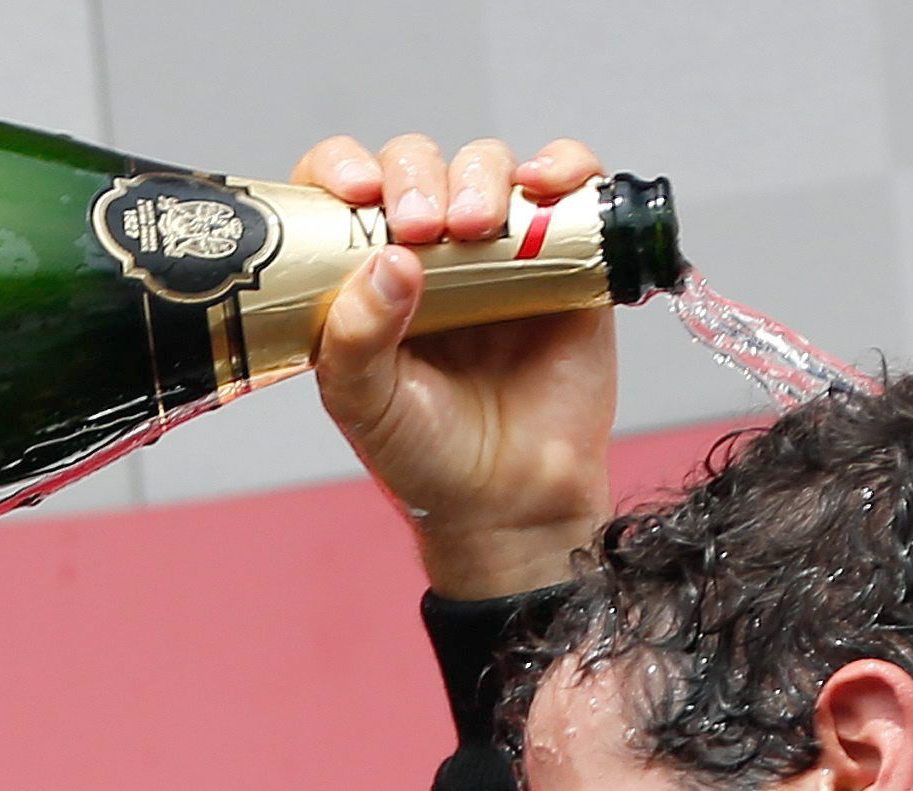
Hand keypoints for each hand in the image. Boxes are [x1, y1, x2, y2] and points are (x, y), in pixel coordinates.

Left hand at [290, 134, 617, 600]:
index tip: (354, 190)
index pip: (342, 189)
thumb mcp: (365, 404)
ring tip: (478, 227)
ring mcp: (500, 250)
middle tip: (421, 225)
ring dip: (482, 175)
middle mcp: (430, 251)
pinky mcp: (566, 259)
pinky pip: (569, 186)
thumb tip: (389, 260)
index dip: (343, 167)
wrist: (511, 503)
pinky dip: (564, 167)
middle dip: (417, 177)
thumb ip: (355, 338)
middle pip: (417, 164)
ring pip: (488, 165)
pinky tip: (546, 185)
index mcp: (365, 273)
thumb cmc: (428, 458)